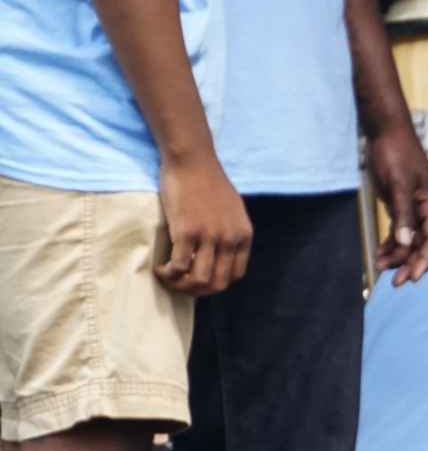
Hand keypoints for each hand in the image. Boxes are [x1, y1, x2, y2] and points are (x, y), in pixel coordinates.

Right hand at [154, 156, 250, 296]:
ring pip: (199, 280)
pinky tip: (160, 268)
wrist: (192, 159)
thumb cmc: (208, 180)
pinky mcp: (187, 232)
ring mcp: (210, 237)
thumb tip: (221, 250)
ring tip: (168, 277)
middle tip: (180, 284)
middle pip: (218, 283)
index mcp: (243, 235)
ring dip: (181, 286)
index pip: (235, 275)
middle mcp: (230, 239)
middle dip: (197, 291)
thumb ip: (231, 230)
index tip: (198, 277)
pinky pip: (179, 266)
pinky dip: (169, 274)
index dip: (216, 282)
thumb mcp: (232, 209)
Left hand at [366, 121, 427, 285]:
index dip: (424, 260)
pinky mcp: (400, 206)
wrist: (385, 132)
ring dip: (396, 255)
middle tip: (394, 282)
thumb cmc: (396, 154)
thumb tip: (404, 242)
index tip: (412, 277)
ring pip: (409, 241)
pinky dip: (390, 244)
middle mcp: (426, 210)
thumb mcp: (398, 183)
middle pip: (422, 245)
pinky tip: (380, 253)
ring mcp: (413, 209)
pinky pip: (399, 232)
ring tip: (379, 265)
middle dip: (409, 263)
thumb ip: (402, 214)